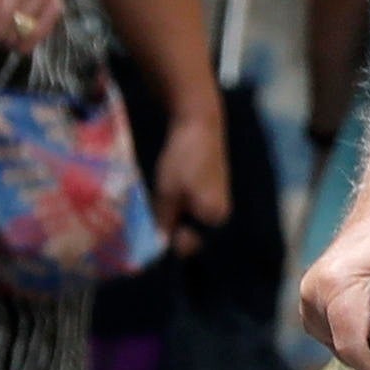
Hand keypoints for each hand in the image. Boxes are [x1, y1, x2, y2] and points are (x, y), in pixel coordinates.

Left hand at [151, 101, 233, 246]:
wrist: (199, 124)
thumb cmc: (183, 159)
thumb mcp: (167, 192)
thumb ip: (164, 221)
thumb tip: (157, 245)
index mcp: (213, 218)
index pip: (187, 245)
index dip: (167, 241)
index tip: (149, 231)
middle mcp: (220, 214)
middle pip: (190, 233)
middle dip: (170, 229)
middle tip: (149, 218)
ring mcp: (217, 202)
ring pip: (189, 219)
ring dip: (172, 216)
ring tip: (156, 204)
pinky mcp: (211, 191)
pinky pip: (192, 207)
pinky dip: (178, 205)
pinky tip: (166, 193)